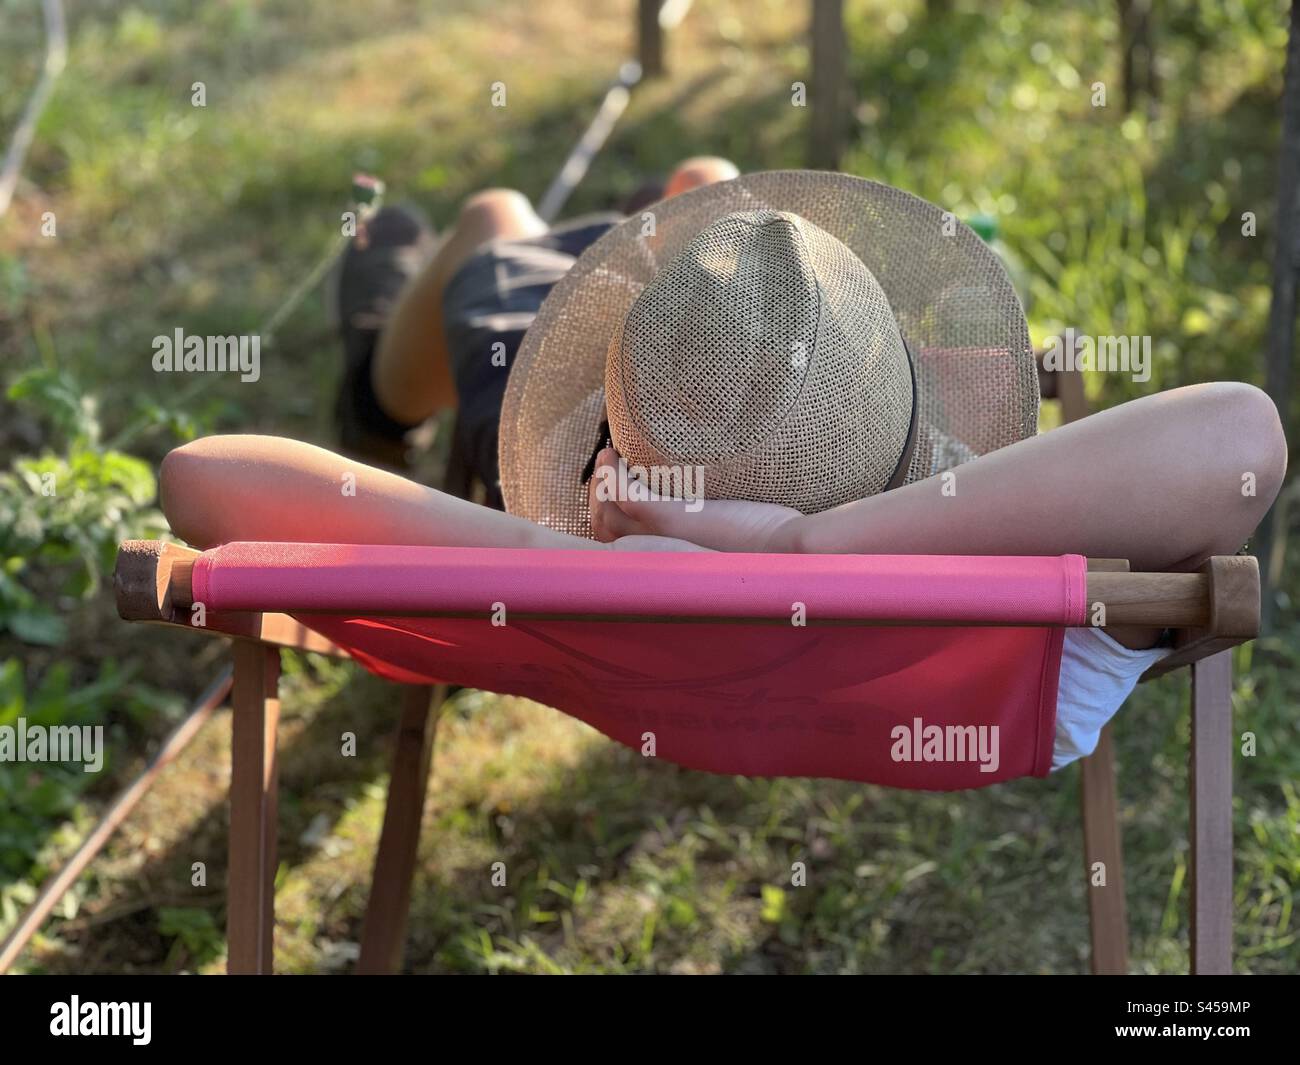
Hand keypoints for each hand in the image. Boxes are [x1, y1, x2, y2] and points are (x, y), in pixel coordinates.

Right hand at [587, 447, 802, 551]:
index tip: (615, 493)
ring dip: (600, 483)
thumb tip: (719, 506)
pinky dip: (612, 473)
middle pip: (604, 532)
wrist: (789, 550)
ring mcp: (660, 537)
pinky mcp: (668, 518)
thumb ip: (715, 527)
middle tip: (606, 471)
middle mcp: (659, 555)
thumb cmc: (772, 545)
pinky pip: (623, 493)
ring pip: (605, 513)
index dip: (610, 520)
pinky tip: (615, 454)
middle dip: (596, 500)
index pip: (623, 548)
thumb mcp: (733, 538)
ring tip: (608, 458)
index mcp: (671, 561)